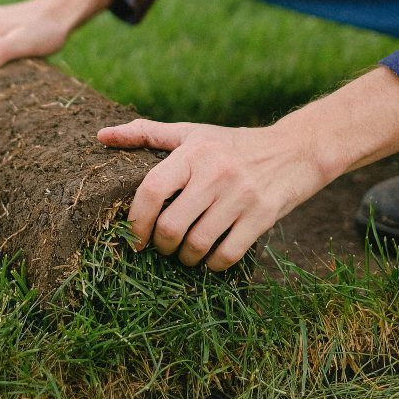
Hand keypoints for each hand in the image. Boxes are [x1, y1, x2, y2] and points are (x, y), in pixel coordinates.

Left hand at [98, 120, 331, 269]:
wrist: (297, 149)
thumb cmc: (233, 145)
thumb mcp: (192, 133)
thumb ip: (146, 134)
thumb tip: (101, 136)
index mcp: (193, 152)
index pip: (152, 190)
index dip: (137, 221)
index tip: (134, 237)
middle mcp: (216, 172)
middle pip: (172, 226)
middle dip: (161, 246)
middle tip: (163, 246)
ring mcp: (241, 196)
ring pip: (197, 245)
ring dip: (185, 259)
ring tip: (185, 254)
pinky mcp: (262, 216)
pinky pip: (227, 255)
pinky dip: (213, 265)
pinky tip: (210, 259)